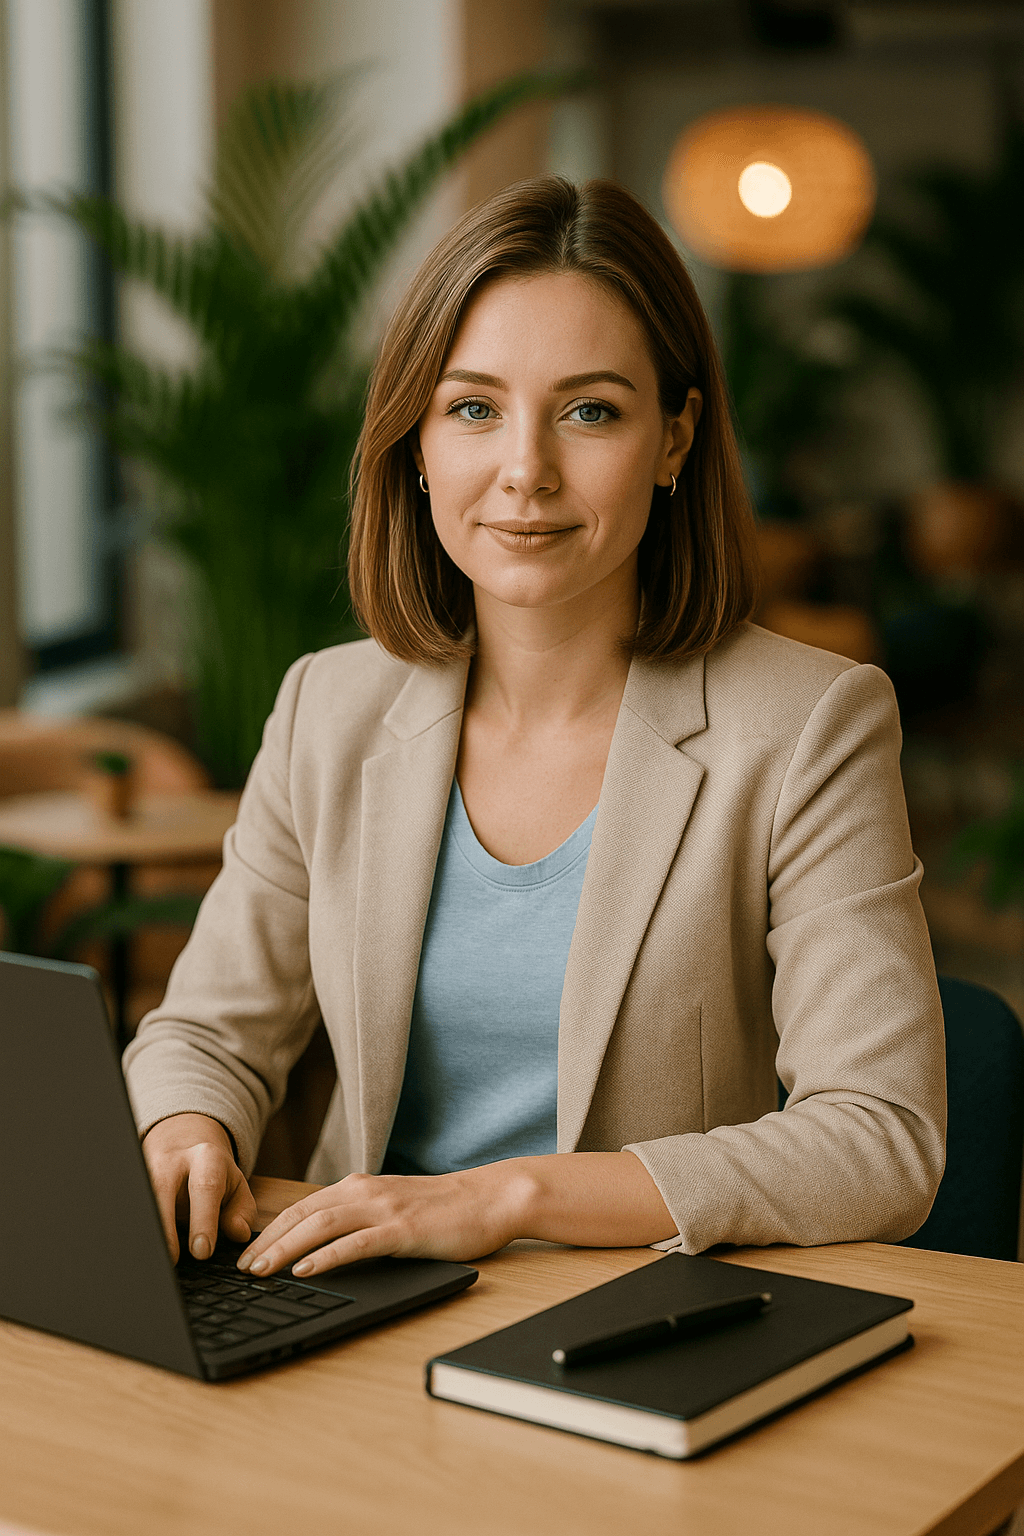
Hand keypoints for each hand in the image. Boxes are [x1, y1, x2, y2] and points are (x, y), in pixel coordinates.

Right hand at [142, 1112, 257, 1263]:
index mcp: (207, 1158)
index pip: (205, 1187)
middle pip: (162, 1189)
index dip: (203, 1221)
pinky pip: (130, 1204)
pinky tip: (140, 1249)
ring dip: (147, 1230)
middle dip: (166, 1229)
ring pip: (141, 1197)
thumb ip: (242, 1211)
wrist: (182, 1141)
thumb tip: (238, 1233)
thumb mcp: (237, 1186)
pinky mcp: (131, 1179)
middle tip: (173, 1261)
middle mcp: (173, 1160)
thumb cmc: (212, 1172)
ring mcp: (146, 1168)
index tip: (202, 1251)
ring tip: (155, 1260)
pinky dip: (133, 1228)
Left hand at [236, 1163, 531, 1277]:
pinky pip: (356, 1243)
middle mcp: (366, 1191)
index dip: (270, 1230)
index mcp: (360, 1187)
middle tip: (241, 1269)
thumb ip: (362, 1219)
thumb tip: (323, 1246)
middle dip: (267, 1242)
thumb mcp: (394, 1208)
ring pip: (321, 1226)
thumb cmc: (446, 1210)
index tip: (245, 1254)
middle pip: (302, 1215)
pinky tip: (306, 1270)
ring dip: (285, 1249)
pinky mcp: (403, 1229)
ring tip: (260, 1271)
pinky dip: (326, 1257)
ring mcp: (384, 1208)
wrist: (492, 1199)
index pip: (302, 1207)